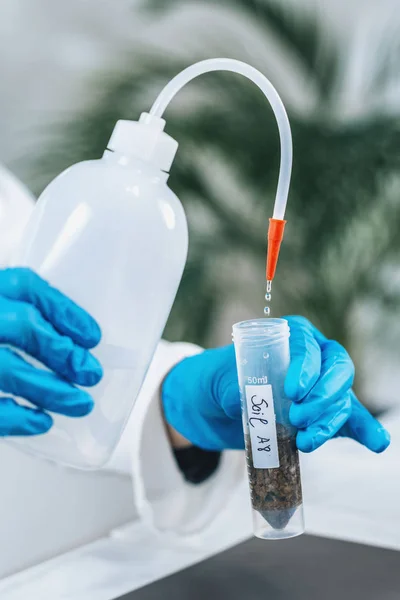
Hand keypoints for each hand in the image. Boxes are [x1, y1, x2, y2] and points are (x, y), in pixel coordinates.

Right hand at [0, 268, 102, 435]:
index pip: (24, 285)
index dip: (63, 310)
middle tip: (92, 374)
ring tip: (80, 404)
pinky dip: (14, 418)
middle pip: (19, 325)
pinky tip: (41, 422)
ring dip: (48, 389)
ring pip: (5, 369)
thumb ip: (29, 316)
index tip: (93, 337)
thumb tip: (83, 341)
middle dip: (61, 351)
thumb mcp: (5, 312)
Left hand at [162, 316, 389, 452]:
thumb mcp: (221, 380)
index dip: (307, 366)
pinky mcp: (322, 416)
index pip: (308, 346)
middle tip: (297, 417)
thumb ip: (238, 389)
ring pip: (342, 400)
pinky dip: (364, 431)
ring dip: (329, 422)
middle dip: (323, 395)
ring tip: (305, 441)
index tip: (292, 390)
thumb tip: (254, 403)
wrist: (214, 407)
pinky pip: (349, 421)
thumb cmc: (219, 382)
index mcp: (290, 337)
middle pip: (337, 369)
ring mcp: (320, 388)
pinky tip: (376, 442)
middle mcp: (313, 358)